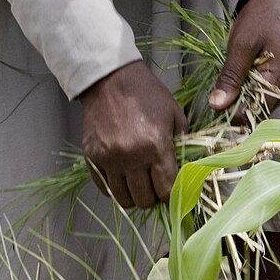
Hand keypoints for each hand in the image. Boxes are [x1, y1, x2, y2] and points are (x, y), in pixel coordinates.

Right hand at [79, 61, 187, 209]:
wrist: (110, 80)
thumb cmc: (146, 94)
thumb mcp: (175, 114)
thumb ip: (183, 143)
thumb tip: (187, 169)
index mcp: (155, 146)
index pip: (166, 190)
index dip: (172, 194)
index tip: (172, 189)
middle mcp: (131, 157)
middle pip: (144, 199)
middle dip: (153, 196)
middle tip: (155, 185)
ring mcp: (109, 159)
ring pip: (123, 199)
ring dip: (134, 195)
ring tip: (138, 183)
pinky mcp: (92, 158)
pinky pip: (105, 188)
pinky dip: (115, 188)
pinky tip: (122, 177)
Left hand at [209, 0, 279, 111]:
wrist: (278, 3)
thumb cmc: (261, 19)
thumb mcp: (241, 45)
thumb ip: (231, 77)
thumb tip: (216, 106)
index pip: (252, 113)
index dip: (230, 110)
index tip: (212, 101)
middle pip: (255, 112)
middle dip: (234, 104)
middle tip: (217, 88)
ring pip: (257, 105)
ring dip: (239, 97)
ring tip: (229, 79)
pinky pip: (261, 96)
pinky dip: (247, 90)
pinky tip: (238, 77)